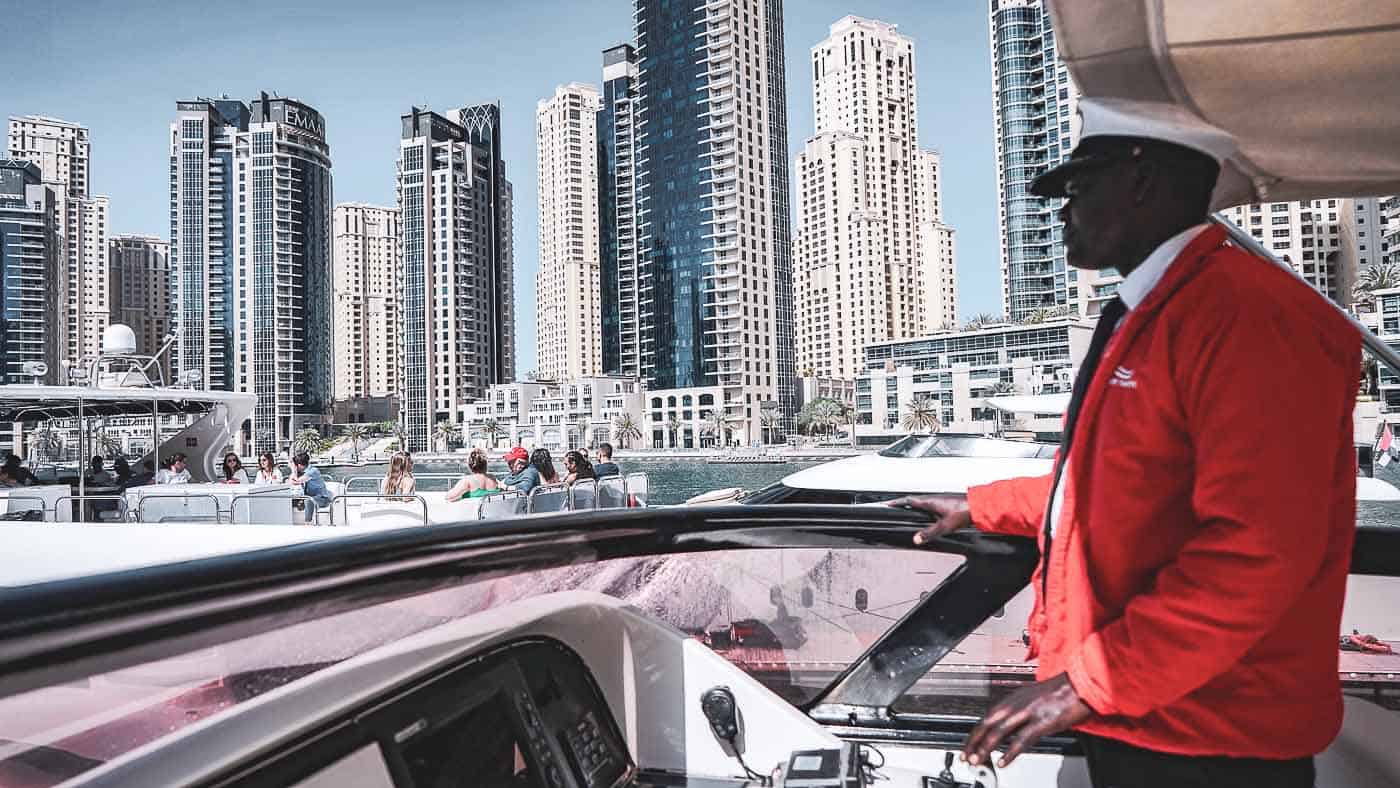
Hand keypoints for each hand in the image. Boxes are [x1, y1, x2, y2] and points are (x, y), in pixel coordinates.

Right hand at [885, 495, 972, 544]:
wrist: (979, 507)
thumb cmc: (964, 512)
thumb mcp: (944, 526)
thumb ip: (929, 533)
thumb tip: (916, 538)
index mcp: (930, 502)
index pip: (908, 500)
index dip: (896, 503)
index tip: (888, 504)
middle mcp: (934, 499)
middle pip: (914, 500)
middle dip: (903, 504)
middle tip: (895, 507)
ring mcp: (940, 501)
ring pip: (922, 503)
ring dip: (914, 506)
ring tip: (907, 511)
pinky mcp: (947, 504)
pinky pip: (930, 506)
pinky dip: (924, 510)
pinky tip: (928, 516)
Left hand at [964, 673, 1090, 768]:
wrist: (1081, 683)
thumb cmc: (1061, 691)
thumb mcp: (1033, 698)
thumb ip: (1019, 711)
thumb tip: (1006, 729)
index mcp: (1014, 697)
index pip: (987, 716)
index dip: (975, 732)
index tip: (968, 745)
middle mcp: (1017, 703)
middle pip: (987, 724)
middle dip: (974, 742)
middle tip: (966, 756)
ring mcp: (1029, 712)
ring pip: (999, 732)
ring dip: (986, 748)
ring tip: (977, 760)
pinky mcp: (1042, 722)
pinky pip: (1022, 739)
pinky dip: (1010, 752)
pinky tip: (1002, 761)